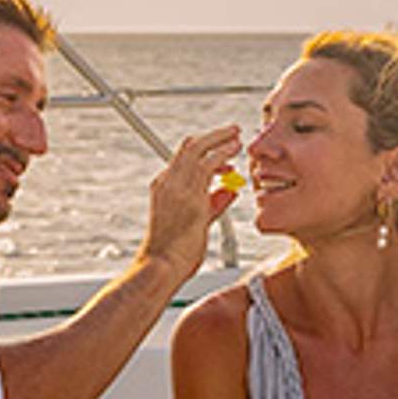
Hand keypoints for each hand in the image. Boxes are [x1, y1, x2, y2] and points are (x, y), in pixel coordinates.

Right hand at [139, 124, 243, 275]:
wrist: (160, 267)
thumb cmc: (174, 253)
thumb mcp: (196, 222)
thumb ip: (213, 204)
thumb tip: (229, 191)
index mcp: (164, 187)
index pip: (184, 158)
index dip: (205, 150)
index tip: (224, 151)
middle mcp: (167, 182)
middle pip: (189, 146)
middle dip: (213, 136)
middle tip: (232, 131)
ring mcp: (176, 187)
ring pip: (198, 149)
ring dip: (220, 139)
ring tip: (237, 136)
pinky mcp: (189, 195)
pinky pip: (208, 164)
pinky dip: (222, 152)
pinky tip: (235, 149)